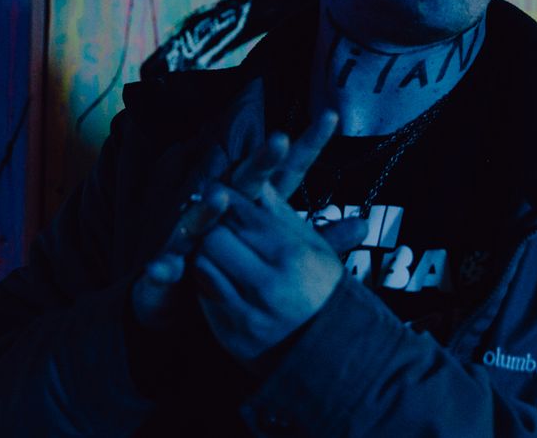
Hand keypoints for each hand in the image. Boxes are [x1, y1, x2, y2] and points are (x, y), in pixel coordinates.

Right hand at [130, 110, 339, 329]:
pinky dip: (162, 266)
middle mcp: (223, 209)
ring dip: (208, 210)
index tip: (332, 116)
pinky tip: (164, 267)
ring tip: (217, 199)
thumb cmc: (234, 264)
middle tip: (279, 141)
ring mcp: (190, 233)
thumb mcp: (281, 251)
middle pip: (244, 181)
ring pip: (199, 216)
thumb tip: (364, 224)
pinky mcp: (163, 264)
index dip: (307, 145)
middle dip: (260, 161)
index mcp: (256, 205)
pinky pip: (162, 265)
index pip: (287, 171)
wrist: (177, 298)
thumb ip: (319, 240)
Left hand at [192, 182, 367, 361]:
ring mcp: (247, 313)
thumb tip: (258, 182)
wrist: (334, 353)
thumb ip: (280, 215)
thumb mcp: (314, 247)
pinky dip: (208, 280)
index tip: (216, 188)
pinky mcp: (232, 334)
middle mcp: (268, 285)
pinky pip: (205, 295)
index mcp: (292, 257)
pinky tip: (222, 274)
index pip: (242, 216)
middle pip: (214, 237)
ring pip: (202, 265)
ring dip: (206, 252)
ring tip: (219, 247)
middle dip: (213, 225)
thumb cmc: (325, 291)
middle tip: (216, 220)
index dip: (224, 198)